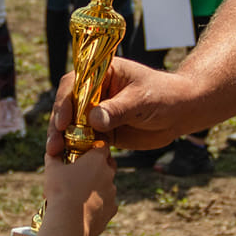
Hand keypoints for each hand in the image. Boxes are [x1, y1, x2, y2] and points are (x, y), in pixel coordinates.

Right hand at [43, 148, 118, 235]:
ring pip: (108, 185)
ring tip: (82, 194)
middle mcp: (108, 174)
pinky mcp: (111, 209)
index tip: (87, 152)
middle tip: (84, 172)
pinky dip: (99, 205)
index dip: (95, 148)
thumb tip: (51, 153)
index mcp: (97, 160)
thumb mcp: (52, 169)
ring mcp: (112, 193)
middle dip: (99, 166)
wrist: (69, 221)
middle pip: (109, 165)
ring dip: (98, 187)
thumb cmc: (60, 191)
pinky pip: (108, 204)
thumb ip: (53, 157)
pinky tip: (86, 208)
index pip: (103, 146)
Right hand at [45, 61, 194, 155]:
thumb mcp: (142, 100)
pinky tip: (69, 161)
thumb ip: (118, 109)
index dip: (65, 101)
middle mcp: (95, 92)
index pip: (75, 83)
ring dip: (62, 140)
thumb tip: (94, 119)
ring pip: (71, 125)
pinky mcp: (102, 132)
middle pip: (67, 106)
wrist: (181, 113)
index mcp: (102, 74)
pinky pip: (83, 140)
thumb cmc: (164, 96)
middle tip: (54, 145)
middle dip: (58, 125)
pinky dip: (75, 150)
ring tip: (56, 155)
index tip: (64, 121)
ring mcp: (96, 113)